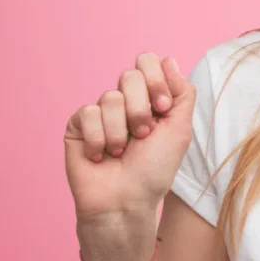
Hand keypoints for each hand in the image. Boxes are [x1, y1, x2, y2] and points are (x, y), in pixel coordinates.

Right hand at [64, 53, 195, 224]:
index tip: (163, 108)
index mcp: (150, 98)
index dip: (156, 81)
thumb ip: (182, 93)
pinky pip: (87, 113)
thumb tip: (169, 60)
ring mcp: (100, 112)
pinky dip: (100, 139)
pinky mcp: (78, 125)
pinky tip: (101, 156)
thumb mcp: (180, 129)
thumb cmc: (154, 169)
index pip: (148, 62)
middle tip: (144, 135)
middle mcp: (125, 101)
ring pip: (109, 97)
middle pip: (129, 75)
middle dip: (141, 109)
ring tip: (122, 152)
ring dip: (121, 131)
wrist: (125, 200)